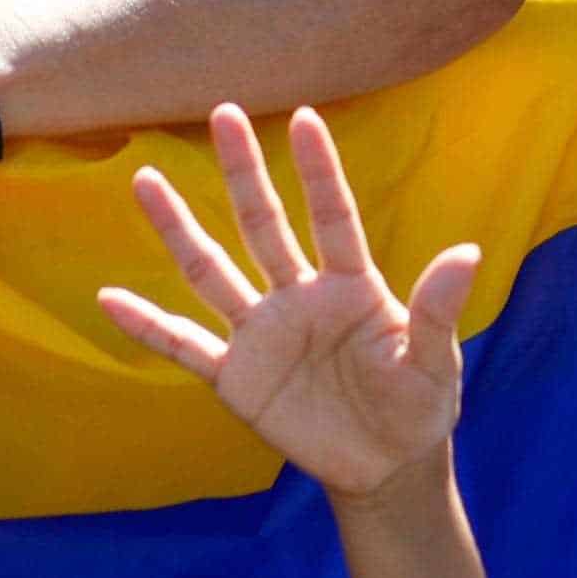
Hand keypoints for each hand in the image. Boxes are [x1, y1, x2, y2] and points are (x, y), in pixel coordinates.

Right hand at [100, 103, 476, 501]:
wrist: (385, 465)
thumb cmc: (418, 405)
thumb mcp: (435, 364)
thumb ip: (439, 311)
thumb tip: (468, 251)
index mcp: (352, 285)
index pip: (333, 216)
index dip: (319, 170)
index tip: (305, 116)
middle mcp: (299, 296)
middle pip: (264, 224)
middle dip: (244, 172)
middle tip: (224, 112)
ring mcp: (262, 334)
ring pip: (213, 270)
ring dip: (178, 228)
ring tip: (145, 180)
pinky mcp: (236, 377)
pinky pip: (184, 344)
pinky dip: (146, 325)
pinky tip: (108, 298)